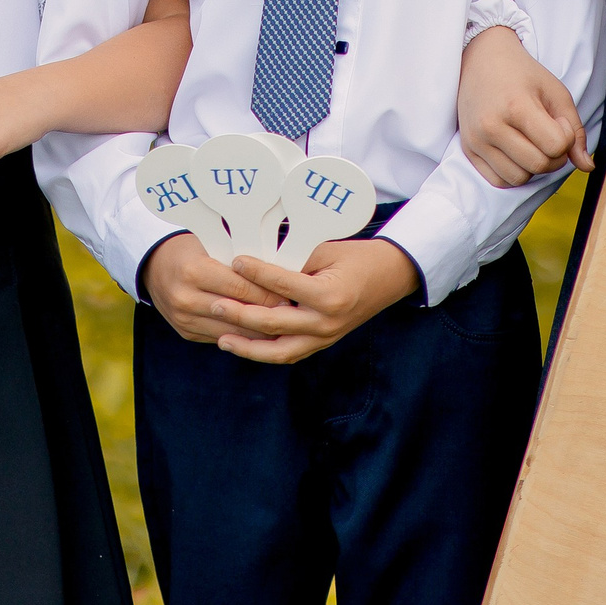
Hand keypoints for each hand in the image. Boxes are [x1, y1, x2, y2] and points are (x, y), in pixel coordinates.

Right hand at [143, 232, 292, 343]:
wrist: (154, 264)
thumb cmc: (192, 246)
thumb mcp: (213, 243)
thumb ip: (241, 259)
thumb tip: (283, 271)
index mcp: (193, 271)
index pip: (241, 287)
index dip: (269, 293)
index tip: (293, 295)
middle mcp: (185, 297)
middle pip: (238, 312)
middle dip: (269, 313)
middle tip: (295, 312)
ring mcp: (183, 319)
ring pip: (232, 331)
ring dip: (260, 330)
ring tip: (285, 324)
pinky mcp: (185, 332)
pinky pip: (222, 337)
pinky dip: (244, 335)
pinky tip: (263, 331)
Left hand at [210, 239, 420, 363]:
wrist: (390, 276)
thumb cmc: (356, 257)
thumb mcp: (325, 251)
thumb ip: (292, 259)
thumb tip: (253, 260)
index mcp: (329, 296)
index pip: (283, 285)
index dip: (256, 272)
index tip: (234, 260)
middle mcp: (327, 322)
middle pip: (275, 323)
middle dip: (241, 314)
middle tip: (215, 304)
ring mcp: (326, 337)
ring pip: (280, 350)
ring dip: (249, 346)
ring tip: (221, 339)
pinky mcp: (323, 342)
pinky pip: (290, 353)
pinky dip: (265, 351)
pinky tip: (243, 345)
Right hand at [459, 25, 590, 187]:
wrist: (480, 59)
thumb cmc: (522, 75)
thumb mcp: (556, 92)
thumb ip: (576, 130)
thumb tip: (587, 167)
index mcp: (516, 107)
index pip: (556, 146)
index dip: (566, 137)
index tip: (556, 120)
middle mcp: (491, 126)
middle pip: (539, 165)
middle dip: (553, 156)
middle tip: (547, 135)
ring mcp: (476, 140)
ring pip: (519, 178)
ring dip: (533, 167)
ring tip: (530, 144)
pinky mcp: (468, 149)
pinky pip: (498, 180)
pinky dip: (513, 173)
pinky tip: (515, 153)